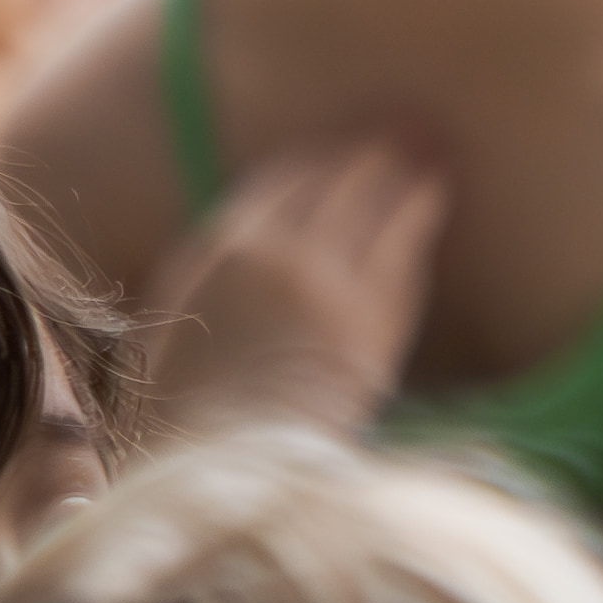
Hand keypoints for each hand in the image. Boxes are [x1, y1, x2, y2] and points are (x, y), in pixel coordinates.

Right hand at [148, 130, 450, 434]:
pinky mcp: (371, 319)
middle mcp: (269, 255)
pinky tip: (435, 198)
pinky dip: (418, 220)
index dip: (316, 162)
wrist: (220, 475)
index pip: (276, 183)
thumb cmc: (185, 420)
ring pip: (375, 206)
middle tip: (404, 127)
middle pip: (333, 182)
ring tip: (432, 150)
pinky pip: (400, 254)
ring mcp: (325, 283)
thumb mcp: (167, 337)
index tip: (339, 148)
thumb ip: (203, 282)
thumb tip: (236, 246)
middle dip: (370, 151)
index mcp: (210, 256)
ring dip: (405, 173)